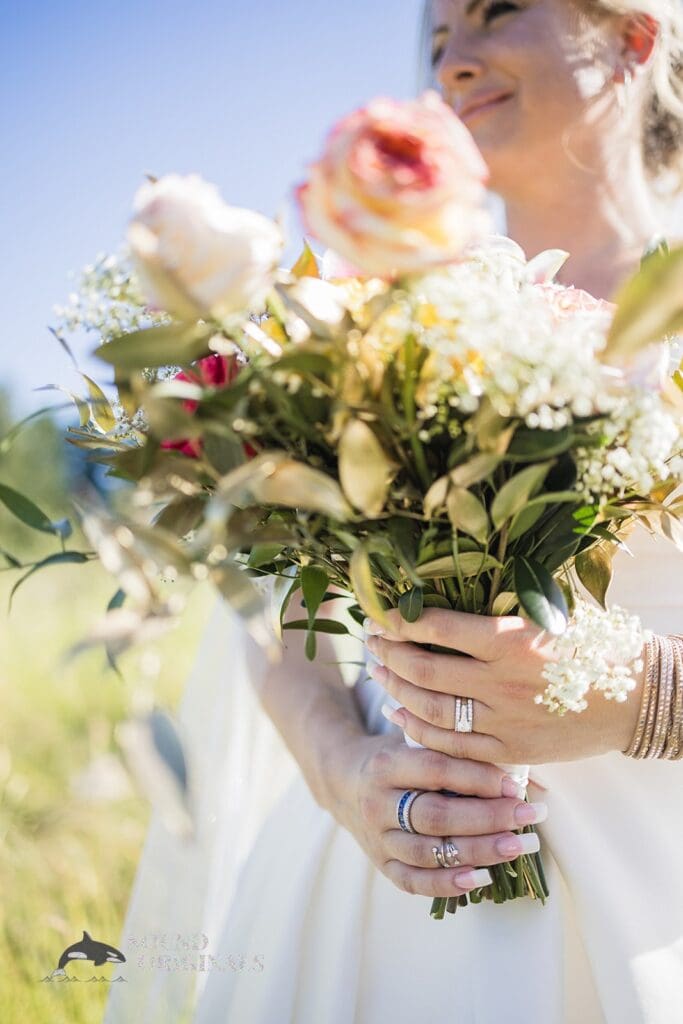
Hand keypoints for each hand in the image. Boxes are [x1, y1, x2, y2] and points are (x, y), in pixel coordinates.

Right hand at [325, 730, 545, 898]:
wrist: (344, 781)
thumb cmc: (396, 758)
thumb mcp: (415, 742)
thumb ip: (458, 753)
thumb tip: (525, 772)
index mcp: (385, 764)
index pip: (436, 769)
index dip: (478, 777)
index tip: (516, 784)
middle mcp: (377, 803)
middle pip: (435, 815)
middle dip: (486, 817)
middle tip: (528, 816)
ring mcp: (377, 838)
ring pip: (428, 852)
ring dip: (477, 851)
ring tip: (517, 846)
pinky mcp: (381, 865)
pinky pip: (414, 881)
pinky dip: (448, 883)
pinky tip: (482, 877)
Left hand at [364, 608, 644, 764]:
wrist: (638, 698)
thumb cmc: (594, 646)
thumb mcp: (550, 617)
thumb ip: (501, 613)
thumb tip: (446, 601)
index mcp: (512, 640)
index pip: (439, 627)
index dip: (401, 620)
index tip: (380, 612)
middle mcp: (503, 682)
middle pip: (426, 670)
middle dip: (390, 653)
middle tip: (371, 642)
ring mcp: (506, 721)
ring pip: (432, 710)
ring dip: (398, 690)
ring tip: (379, 673)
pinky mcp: (512, 751)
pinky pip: (452, 746)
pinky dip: (419, 730)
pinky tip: (400, 715)